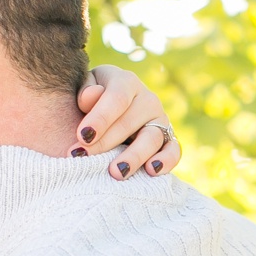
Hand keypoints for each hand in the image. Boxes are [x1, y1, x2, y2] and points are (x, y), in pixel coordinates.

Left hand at [73, 65, 180, 179]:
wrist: (109, 112)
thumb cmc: (91, 101)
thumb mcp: (85, 89)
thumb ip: (85, 92)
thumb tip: (89, 96)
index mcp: (126, 82)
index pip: (117, 98)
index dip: (100, 117)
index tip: (82, 136)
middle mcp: (148, 100)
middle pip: (129, 122)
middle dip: (105, 142)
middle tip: (83, 157)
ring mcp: (160, 120)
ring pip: (151, 138)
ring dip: (134, 157)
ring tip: (116, 173)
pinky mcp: (169, 139)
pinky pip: (173, 150)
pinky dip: (166, 161)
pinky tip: (151, 172)